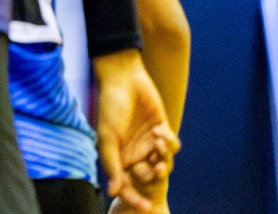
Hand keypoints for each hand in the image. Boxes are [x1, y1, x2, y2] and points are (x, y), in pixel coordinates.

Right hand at [94, 49, 179, 211]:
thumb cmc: (110, 106)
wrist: (124, 79)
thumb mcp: (107, 137)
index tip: (145, 207)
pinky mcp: (162, 130)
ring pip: (164, 162)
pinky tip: (161, 131)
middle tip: (156, 166)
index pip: (127, 184)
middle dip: (155, 174)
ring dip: (163, 156)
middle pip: (150, 176)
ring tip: (157, 139)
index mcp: (118, 156)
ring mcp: (149, 142)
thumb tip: (113, 191)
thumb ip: (111, 164)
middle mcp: (134, 152)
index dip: (134, 198)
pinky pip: (173, 147)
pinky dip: (170, 144)